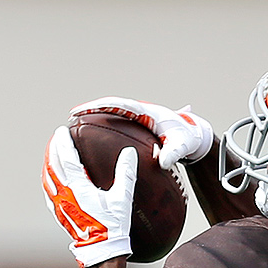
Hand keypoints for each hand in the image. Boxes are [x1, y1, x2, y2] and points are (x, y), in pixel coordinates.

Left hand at [41, 126, 135, 267]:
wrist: (100, 251)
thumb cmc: (112, 226)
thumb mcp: (122, 199)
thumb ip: (125, 174)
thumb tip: (129, 153)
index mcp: (77, 187)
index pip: (66, 158)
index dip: (63, 142)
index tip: (62, 130)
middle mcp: (63, 193)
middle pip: (52, 164)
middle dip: (53, 149)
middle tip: (56, 138)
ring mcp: (58, 204)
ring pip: (47, 177)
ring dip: (49, 163)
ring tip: (52, 154)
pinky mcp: (58, 213)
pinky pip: (48, 191)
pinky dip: (48, 180)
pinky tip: (51, 180)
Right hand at [71, 97, 212, 168]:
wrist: (194, 137)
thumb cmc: (187, 140)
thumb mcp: (181, 147)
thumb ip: (172, 154)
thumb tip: (163, 163)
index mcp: (147, 111)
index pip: (118, 104)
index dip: (99, 106)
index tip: (81, 110)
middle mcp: (140, 111)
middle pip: (111, 106)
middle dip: (92, 109)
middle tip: (72, 116)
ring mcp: (139, 117)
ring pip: (114, 113)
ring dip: (97, 117)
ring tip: (78, 124)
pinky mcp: (139, 125)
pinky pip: (120, 123)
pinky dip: (107, 127)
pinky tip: (96, 138)